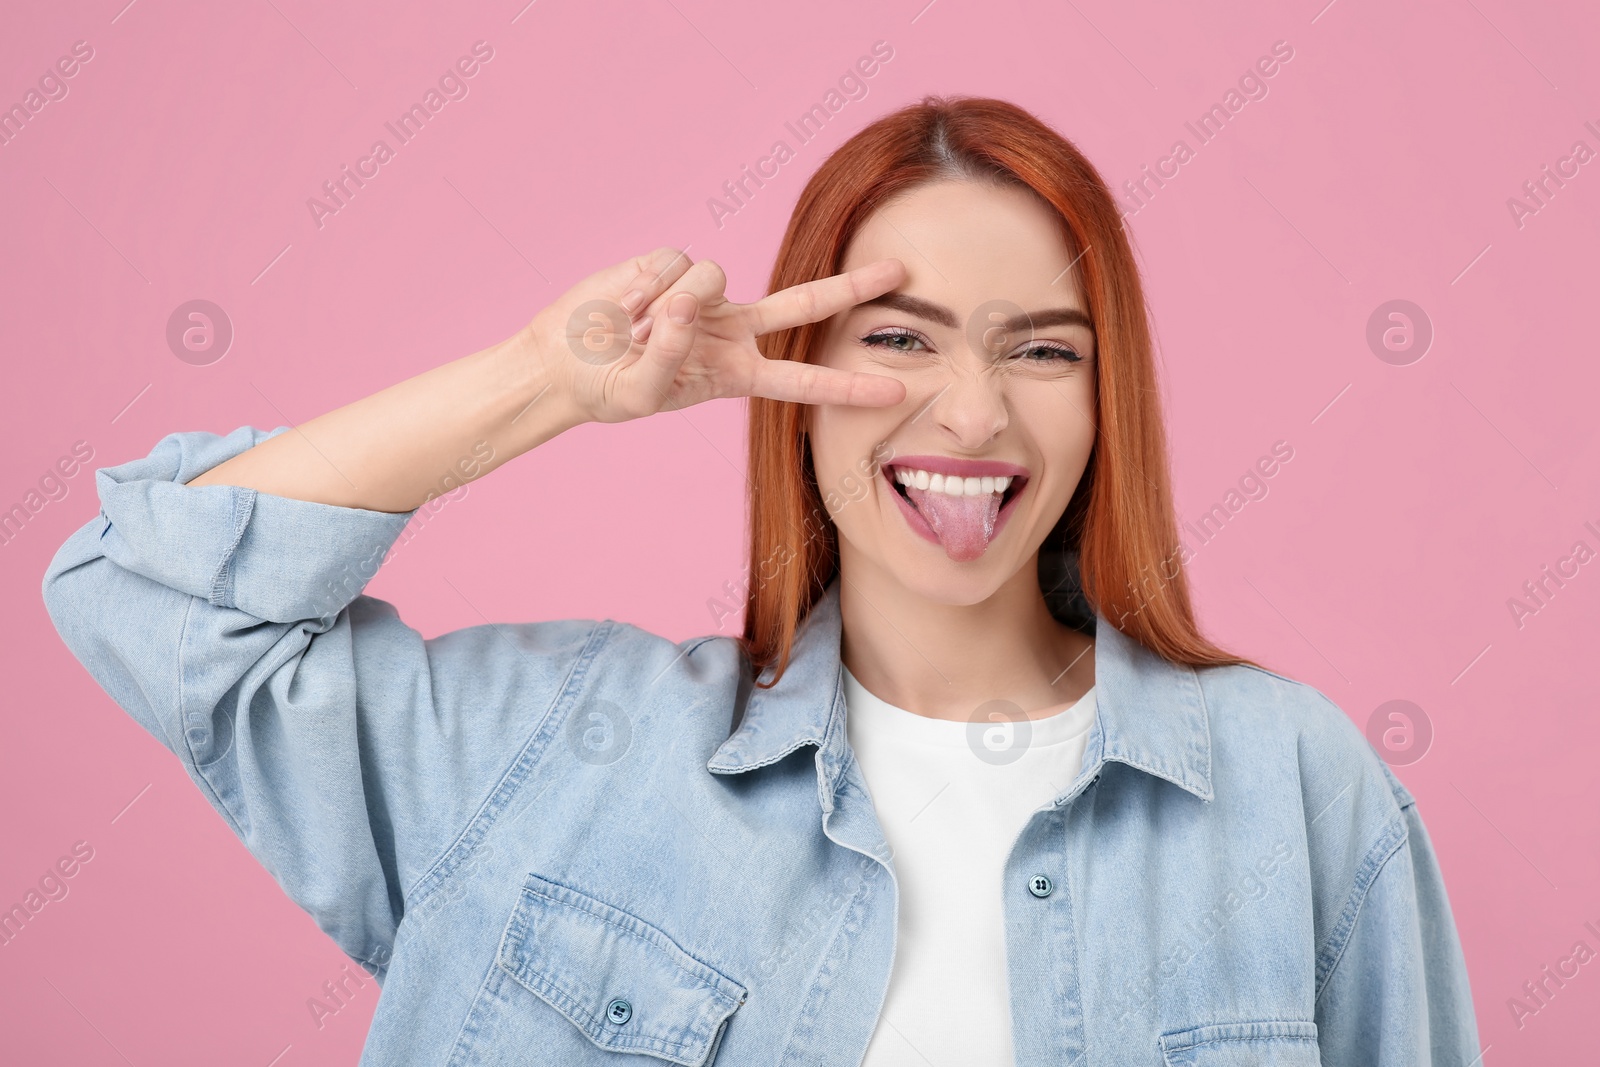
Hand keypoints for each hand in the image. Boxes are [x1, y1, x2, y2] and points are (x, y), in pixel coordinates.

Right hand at [518, 247, 908, 424]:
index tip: (896, 392)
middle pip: (804, 304)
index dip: (847, 385)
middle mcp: (731, 328)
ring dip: (663, 303)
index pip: (802, 380)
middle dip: (853, 287)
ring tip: (629, 329)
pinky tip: (623, 304)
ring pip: (710, 277)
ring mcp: (705, 294)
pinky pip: (669, 263)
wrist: (562, 360)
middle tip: (902, 271)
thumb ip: (669, 355)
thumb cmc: (608, 389)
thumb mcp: (642, 393)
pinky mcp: (671, 264)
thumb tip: (687, 302)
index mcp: (735, 373)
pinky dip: (640, 286)